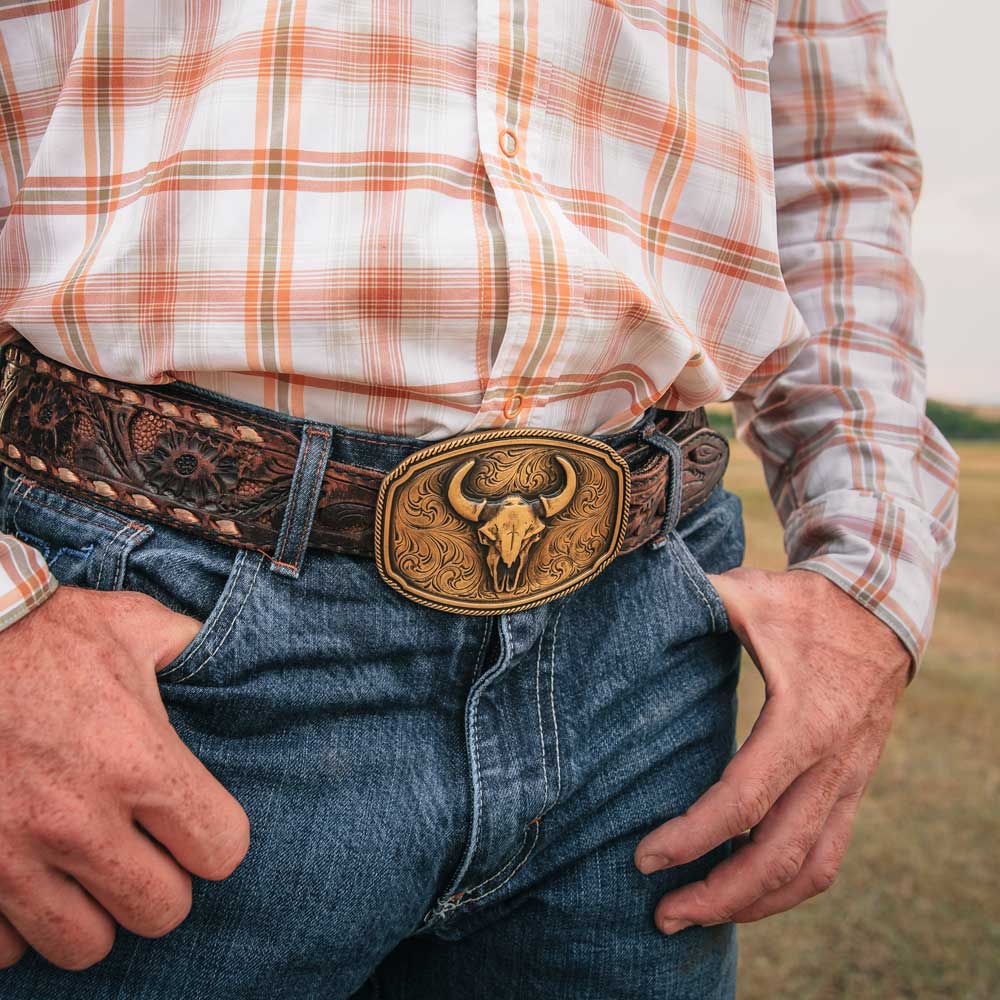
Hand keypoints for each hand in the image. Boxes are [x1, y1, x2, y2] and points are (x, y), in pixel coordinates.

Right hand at [0, 587, 249, 970]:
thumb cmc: (46, 633)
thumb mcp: (136, 624)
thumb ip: (189, 650)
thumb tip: (221, 663)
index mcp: (137, 761)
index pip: (221, 850)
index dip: (217, 840)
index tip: (200, 826)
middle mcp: (80, 820)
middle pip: (161, 911)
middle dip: (165, 885)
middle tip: (149, 854)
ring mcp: (12, 855)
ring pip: (85, 945)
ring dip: (97, 914)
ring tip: (91, 874)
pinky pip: (7, 949)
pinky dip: (21, 926)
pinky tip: (31, 882)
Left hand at [634, 567, 910, 931]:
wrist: (882, 609)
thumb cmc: (806, 604)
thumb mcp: (750, 594)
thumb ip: (696, 600)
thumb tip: (636, 598)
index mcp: (803, 720)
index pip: (744, 800)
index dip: (692, 836)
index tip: (644, 858)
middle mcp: (833, 763)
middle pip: (778, 857)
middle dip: (718, 895)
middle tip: (662, 915)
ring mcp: (850, 781)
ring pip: (810, 871)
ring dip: (754, 904)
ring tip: (697, 915)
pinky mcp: (854, 787)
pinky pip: (827, 855)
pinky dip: (787, 887)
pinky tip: (745, 893)